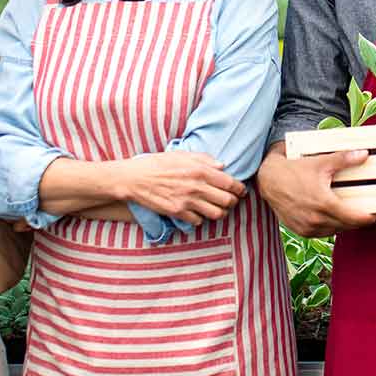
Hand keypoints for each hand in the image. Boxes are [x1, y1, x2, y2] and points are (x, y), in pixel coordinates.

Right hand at [112, 151, 245, 226]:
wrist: (134, 178)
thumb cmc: (158, 163)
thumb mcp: (181, 154)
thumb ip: (204, 159)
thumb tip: (222, 165)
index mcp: (200, 170)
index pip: (230, 183)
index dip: (240, 189)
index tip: (240, 191)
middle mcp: (196, 187)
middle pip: (227, 201)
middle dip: (232, 201)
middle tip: (230, 200)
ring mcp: (187, 201)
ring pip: (216, 214)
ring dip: (219, 212)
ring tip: (216, 208)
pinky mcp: (177, 212)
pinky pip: (198, 221)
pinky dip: (201, 218)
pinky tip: (197, 212)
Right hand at [256, 144, 375, 237]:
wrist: (269, 180)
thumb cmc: (294, 170)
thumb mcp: (321, 163)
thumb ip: (344, 159)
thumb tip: (364, 153)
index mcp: (324, 204)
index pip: (354, 218)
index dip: (370, 218)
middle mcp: (316, 220)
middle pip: (347, 226)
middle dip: (360, 221)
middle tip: (370, 213)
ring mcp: (307, 228)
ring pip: (335, 231)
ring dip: (345, 224)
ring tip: (353, 214)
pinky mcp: (301, 231)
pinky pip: (323, 233)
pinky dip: (331, 226)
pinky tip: (335, 217)